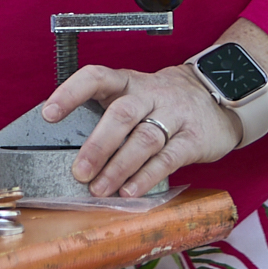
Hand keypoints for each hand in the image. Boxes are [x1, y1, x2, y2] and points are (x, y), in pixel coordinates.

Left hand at [44, 63, 243, 197]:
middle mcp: (150, 94)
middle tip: (79, 172)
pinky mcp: (194, 138)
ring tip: (100, 189)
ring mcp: (174, 115)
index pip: (96, 77)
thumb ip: (110, 116)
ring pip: (143, 139)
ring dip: (118, 167)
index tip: (49, 114)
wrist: (218, 96)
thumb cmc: (164, 103)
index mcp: (129, 82)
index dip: (71, 93)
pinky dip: (147, 177)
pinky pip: (168, 158)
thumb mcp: (137, 97)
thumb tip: (70, 150)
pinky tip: (130, 191)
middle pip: (121, 114)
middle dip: (97, 146)